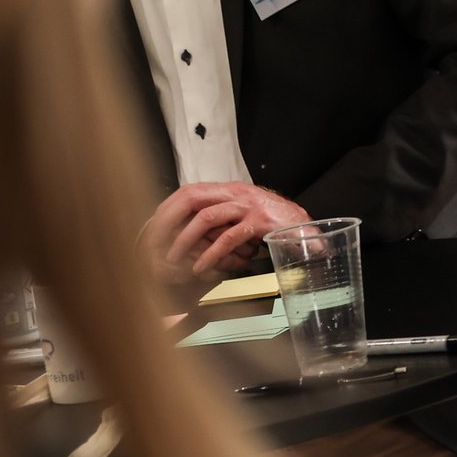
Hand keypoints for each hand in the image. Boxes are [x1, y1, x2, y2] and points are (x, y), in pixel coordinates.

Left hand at [142, 182, 311, 283]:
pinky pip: (229, 237)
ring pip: (206, 217)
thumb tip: (187, 236)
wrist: (307, 225)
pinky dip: (211, 254)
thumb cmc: (274, 223)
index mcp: (228, 189)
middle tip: (152, 243)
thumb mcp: (241, 216)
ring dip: (185, 239)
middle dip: (167, 221)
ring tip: (172, 259)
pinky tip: (202, 267)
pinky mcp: (260, 222)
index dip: (165, 209)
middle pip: (190, 198)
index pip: (187, 192)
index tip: (149, 229)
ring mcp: (248, 206)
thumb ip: (218, 221)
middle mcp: (236, 192)